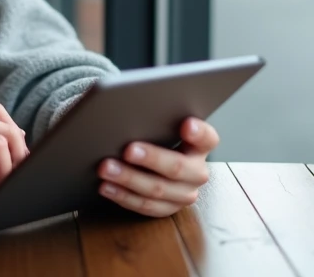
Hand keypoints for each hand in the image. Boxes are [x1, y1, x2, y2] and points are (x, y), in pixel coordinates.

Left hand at [96, 117, 218, 216]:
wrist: (157, 162)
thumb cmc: (157, 136)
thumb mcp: (162, 125)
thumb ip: (157, 119)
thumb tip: (128, 105)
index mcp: (200, 146)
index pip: (207, 138)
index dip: (199, 132)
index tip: (187, 123)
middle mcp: (197, 172)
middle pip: (177, 167)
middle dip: (151, 158)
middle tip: (128, 150)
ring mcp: (184, 193)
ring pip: (157, 189)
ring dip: (129, 179)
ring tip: (106, 168)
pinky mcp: (168, 209)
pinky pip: (145, 206)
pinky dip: (123, 196)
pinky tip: (106, 186)